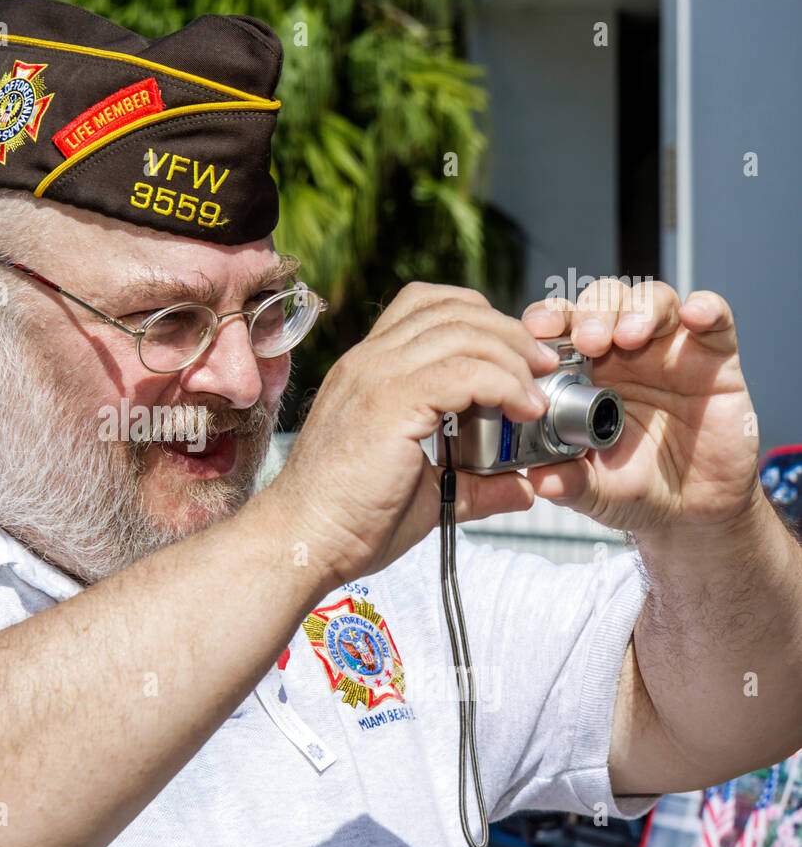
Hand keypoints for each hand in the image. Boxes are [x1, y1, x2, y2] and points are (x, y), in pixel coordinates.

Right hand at [266, 282, 557, 583]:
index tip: (517, 357)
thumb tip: (522, 487)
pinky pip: (464, 371)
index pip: (426, 305)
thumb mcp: (425, 494)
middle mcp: (368, 361)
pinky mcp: (389, 402)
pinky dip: (504, 384)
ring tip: (536, 392)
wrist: (304, 541)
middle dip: (509, 332)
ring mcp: (375, 375)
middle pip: (452, 308)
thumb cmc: (348, 521)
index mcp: (368, 370)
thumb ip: (475, 483)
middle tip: (542, 368)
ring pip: (462, 331)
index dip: (480, 318)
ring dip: (513, 356)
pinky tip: (521, 409)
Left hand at [520, 279, 763, 535]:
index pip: (557, 327)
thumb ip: (568, 482)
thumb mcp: (593, 491)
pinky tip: (694, 315)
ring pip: (652, 299)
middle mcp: (620, 352)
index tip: (537, 329)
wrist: (691, 509)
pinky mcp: (715, 357)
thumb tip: (539, 481)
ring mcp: (668, 350)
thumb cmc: (631, 488)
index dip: (546, 319)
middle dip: (591, 312)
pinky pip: (715, 317)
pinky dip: (706, 307)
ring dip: (637, 308)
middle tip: (589, 341)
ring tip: (629, 336)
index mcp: (580, 373)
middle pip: (601, 302)